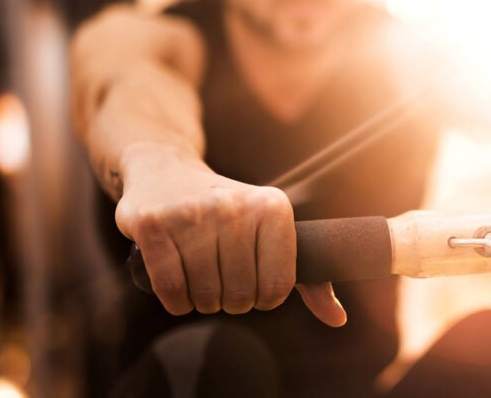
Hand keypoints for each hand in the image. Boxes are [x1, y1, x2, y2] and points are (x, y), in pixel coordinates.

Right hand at [115, 143, 345, 326]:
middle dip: (232, 302)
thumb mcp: (271, 233)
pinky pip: (171, 288)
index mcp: (273, 207)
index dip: (264, 299)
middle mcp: (234, 206)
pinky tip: (181, 291)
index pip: (278, 288)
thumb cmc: (228, 213)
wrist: (165, 171)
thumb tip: (337, 318)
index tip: (255, 286)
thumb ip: (309, 278)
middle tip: (224, 284)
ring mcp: (191, 213)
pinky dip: (177, 303)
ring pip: (205, 295)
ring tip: (203, 283)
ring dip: (203, 303)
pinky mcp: (153, 224)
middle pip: (240, 295)